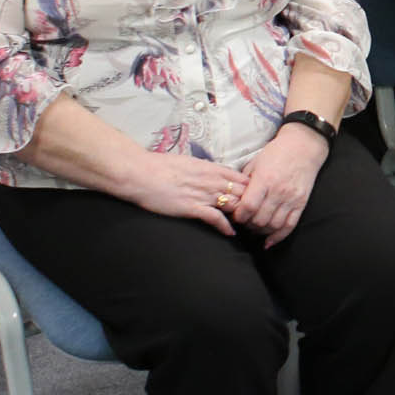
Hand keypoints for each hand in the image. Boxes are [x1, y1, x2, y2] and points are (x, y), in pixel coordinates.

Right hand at [127, 150, 246, 236]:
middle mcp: (211, 180)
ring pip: (233, 204)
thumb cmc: (160, 166)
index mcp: (210, 168)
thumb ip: (203, 169)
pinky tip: (230, 233)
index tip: (253, 197)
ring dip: (240, 215)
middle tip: (253, 214)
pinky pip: (215, 217)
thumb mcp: (188, 162)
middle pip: (242, 192)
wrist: (140, 173)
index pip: (241, 178)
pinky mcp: (192, 207)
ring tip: (245, 225)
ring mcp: (202, 194)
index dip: (250, 188)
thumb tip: (211, 174)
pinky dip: (225, 226)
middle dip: (250, 203)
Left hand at [235, 125, 329, 245]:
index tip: (235, 216)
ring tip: (255, 228)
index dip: (239, 216)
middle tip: (244, 223)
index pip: (248, 206)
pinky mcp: (301, 203)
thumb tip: (234, 199)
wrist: (304, 146)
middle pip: (259, 219)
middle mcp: (278, 191)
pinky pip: (289, 226)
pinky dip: (278, 237)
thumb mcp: (256, 162)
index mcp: (265, 179)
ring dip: (261, 231)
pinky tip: (269, 242)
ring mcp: (291, 198)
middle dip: (248, 225)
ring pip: (273, 225)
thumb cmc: (277, 152)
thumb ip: (245, 181)